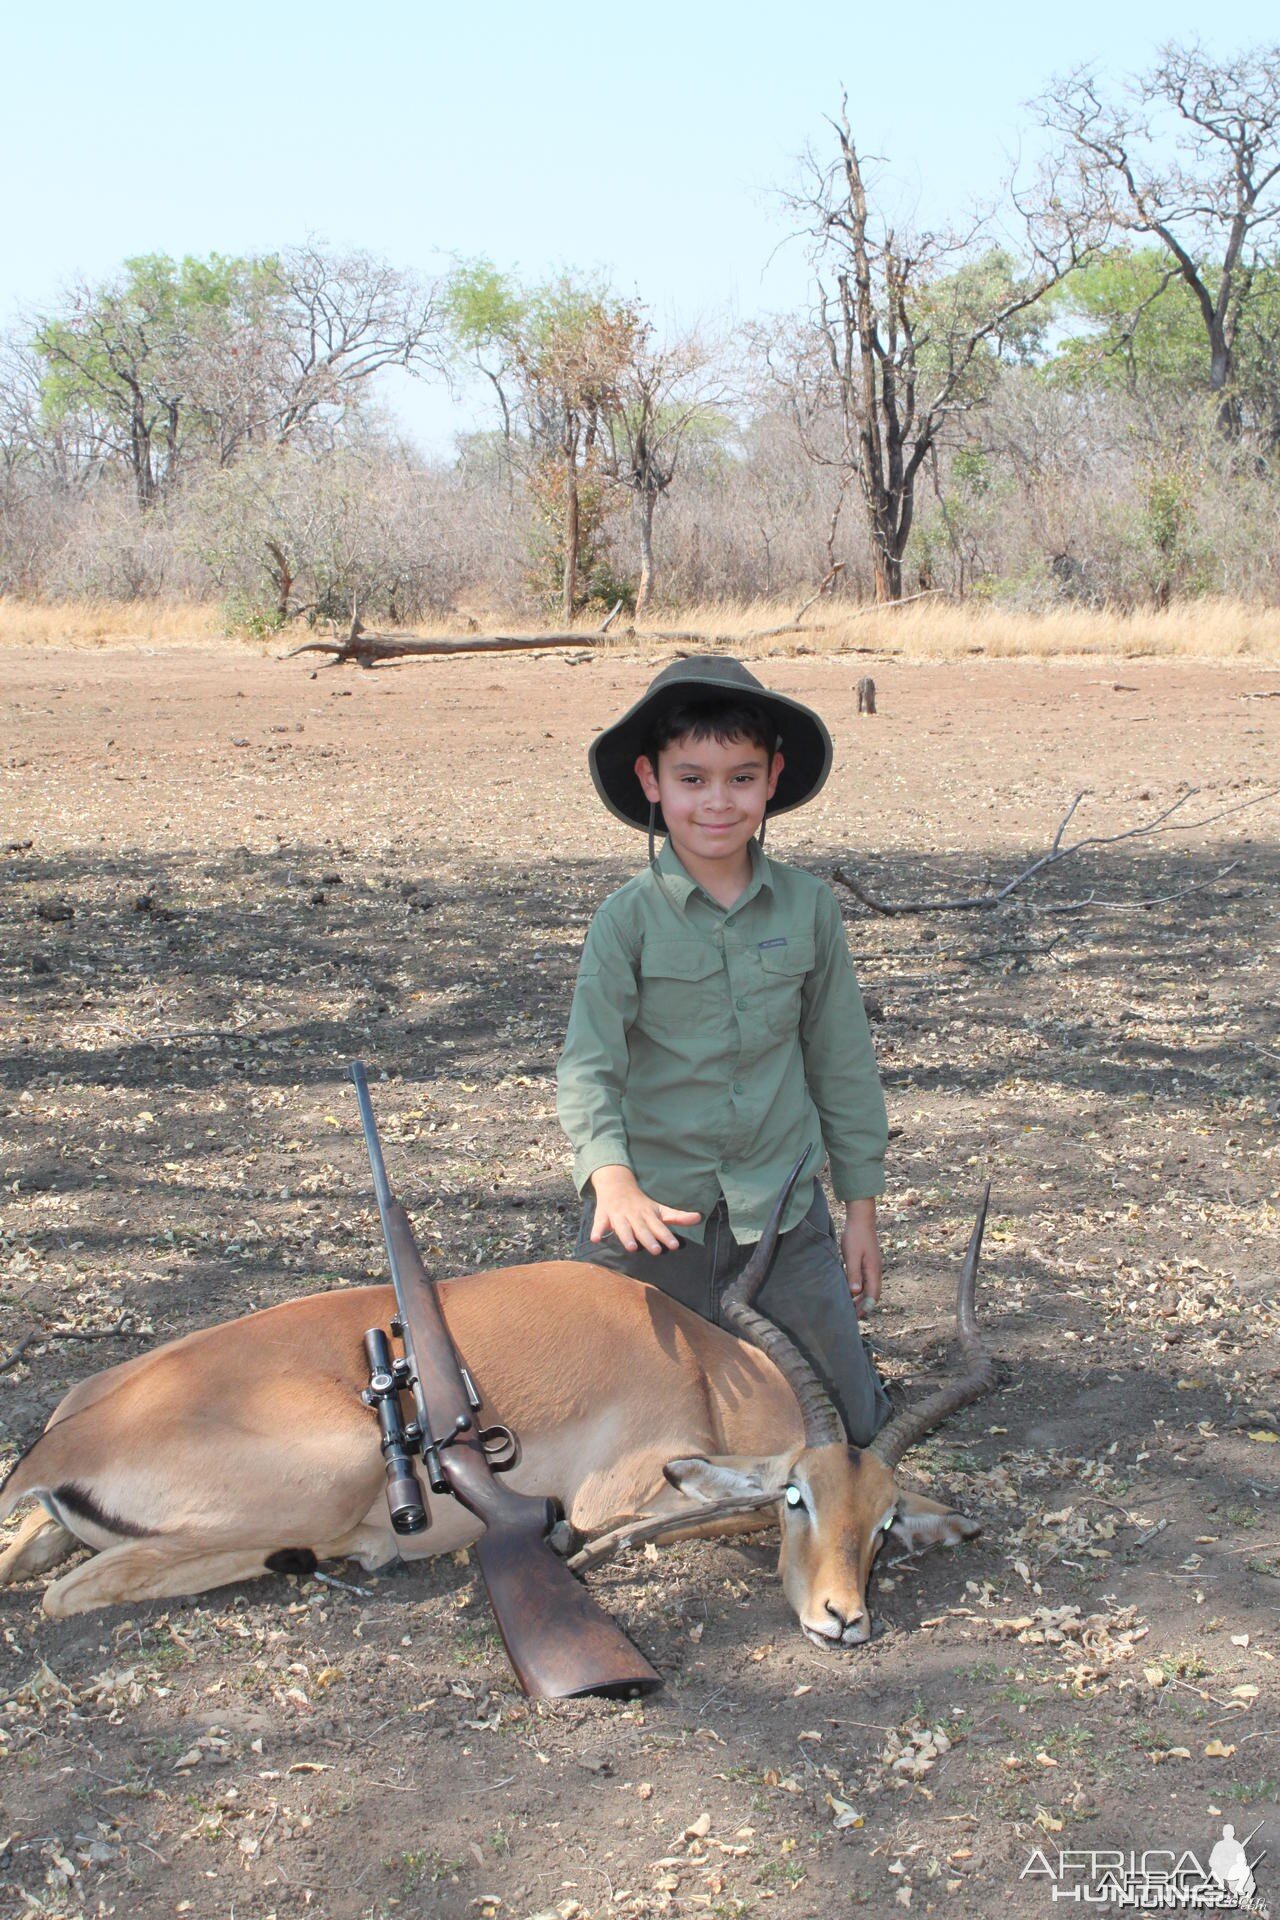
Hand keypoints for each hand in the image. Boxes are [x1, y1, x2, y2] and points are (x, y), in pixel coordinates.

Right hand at [589, 1164, 700, 1255]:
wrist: (616, 1184)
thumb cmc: (641, 1203)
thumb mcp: (659, 1209)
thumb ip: (677, 1216)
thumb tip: (699, 1218)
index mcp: (648, 1214)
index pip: (658, 1226)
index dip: (666, 1235)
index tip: (674, 1245)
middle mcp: (634, 1215)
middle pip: (642, 1228)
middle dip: (648, 1239)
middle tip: (655, 1250)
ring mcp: (618, 1215)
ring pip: (622, 1227)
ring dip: (626, 1237)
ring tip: (631, 1248)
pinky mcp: (603, 1215)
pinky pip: (599, 1223)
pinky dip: (597, 1231)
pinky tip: (596, 1239)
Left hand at [841, 1197, 882, 1316]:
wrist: (861, 1218)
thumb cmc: (855, 1236)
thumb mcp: (852, 1256)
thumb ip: (854, 1274)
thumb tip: (856, 1293)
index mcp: (873, 1271)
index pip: (873, 1296)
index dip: (865, 1308)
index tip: (856, 1317)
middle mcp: (876, 1271)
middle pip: (872, 1294)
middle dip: (863, 1306)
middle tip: (850, 1316)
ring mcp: (873, 1266)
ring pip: (869, 1288)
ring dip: (861, 1298)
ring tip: (849, 1306)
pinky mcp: (868, 1262)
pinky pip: (865, 1280)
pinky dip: (859, 1288)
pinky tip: (849, 1290)